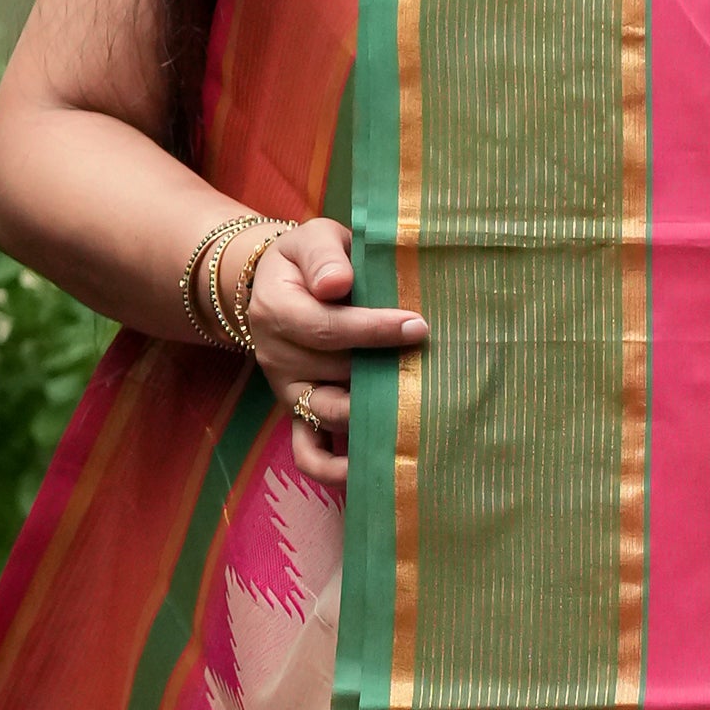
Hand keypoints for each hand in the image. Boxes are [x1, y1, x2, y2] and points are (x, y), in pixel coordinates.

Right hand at [243, 217, 425, 486]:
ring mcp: (288, 391)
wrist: (280, 286)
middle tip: (434, 369)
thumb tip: (337, 283)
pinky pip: (308, 453)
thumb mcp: (313, 239)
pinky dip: (335, 469)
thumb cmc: (310, 261)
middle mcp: (277, 356)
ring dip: (371, 417)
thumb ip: (325, 256)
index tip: (418, 326)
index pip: (327, 327)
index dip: (374, 330)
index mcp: (276, 309)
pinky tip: (371, 468)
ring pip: (328, 414)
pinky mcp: (298, 414)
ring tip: (415, 409)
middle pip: (335, 373)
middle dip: (385, 372)